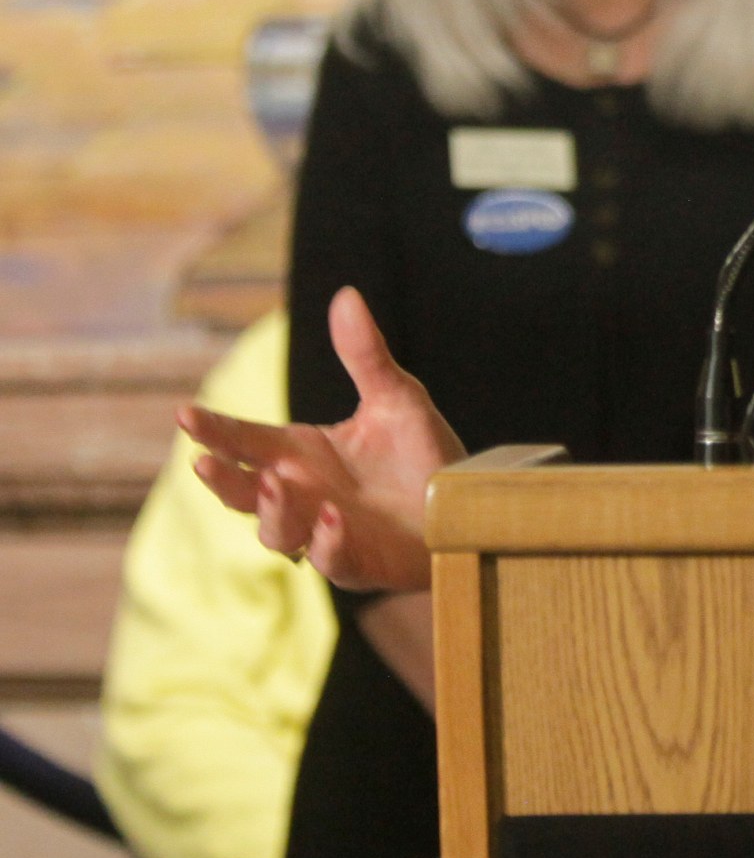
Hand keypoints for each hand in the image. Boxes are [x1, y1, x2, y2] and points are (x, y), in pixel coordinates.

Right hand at [180, 288, 461, 591]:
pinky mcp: (359, 562)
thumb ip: (365, 355)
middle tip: (205, 462)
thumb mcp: (396, 398)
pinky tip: (333, 520)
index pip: (244, 440)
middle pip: (244, 493)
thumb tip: (347, 295)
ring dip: (272, 511)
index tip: (184, 414)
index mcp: (300, 453)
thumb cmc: (422, 454)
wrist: (465, 503)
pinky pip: (333, 560)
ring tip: (279, 483)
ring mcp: (324, 532)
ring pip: (276, 533)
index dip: (213, 430)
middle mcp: (302, 494)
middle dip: (222, 479)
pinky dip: (327, 544)